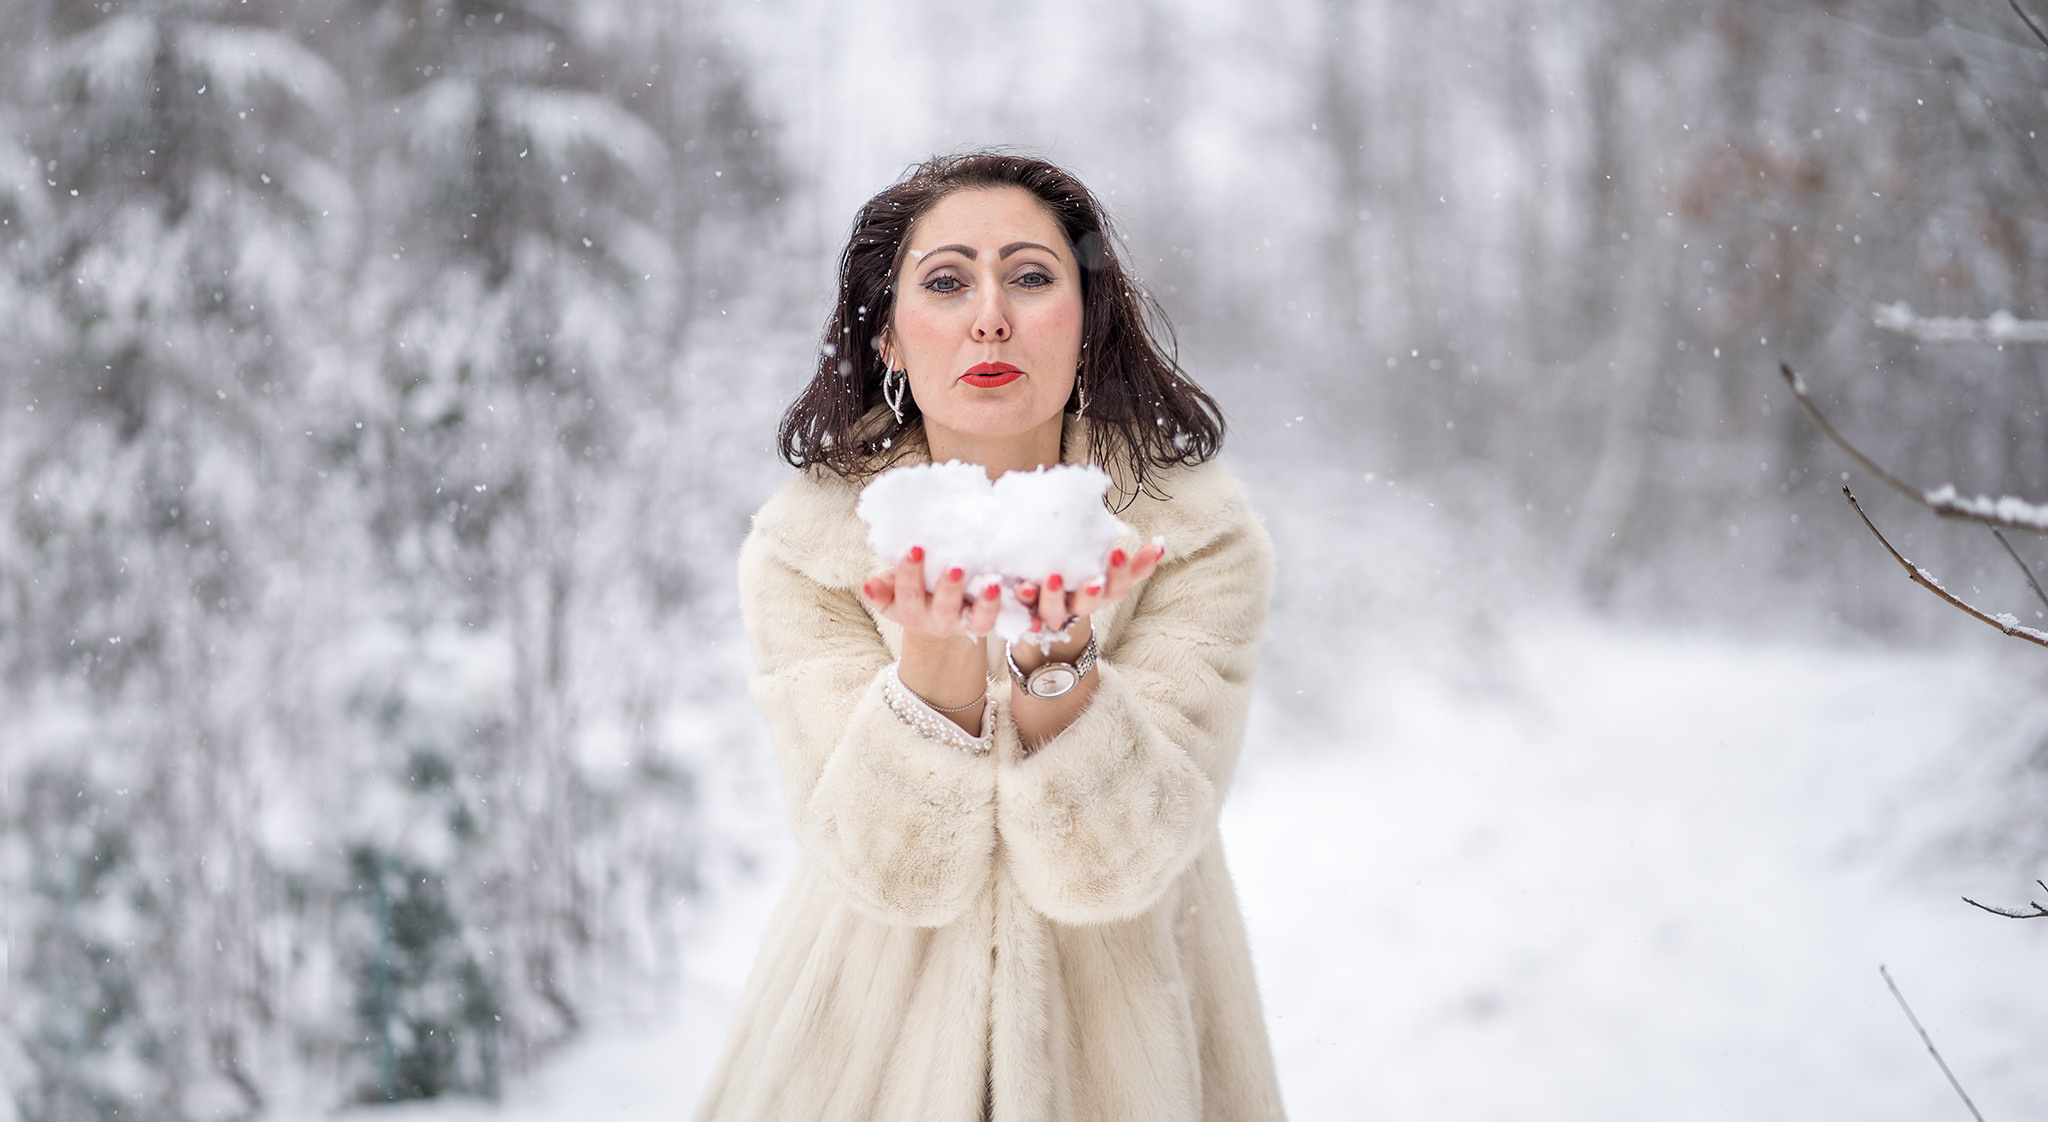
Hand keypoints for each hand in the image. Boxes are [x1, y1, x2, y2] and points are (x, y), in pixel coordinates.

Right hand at [860, 547, 1003, 639]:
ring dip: (985, 604)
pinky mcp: (986, 623)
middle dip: (948, 588)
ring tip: (992, 585)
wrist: (938, 607)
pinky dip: (1009, 609)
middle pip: (942, 608)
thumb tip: (868, 586)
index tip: (915, 548)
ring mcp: (963, 624)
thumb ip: (882, 585)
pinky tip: (1015, 590)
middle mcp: (936, 621)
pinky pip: (1000, 620)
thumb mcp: (892, 585)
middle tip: (955, 566)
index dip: (909, 573)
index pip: (906, 593)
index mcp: (909, 609)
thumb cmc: (914, 584)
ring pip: (976, 620)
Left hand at [1015, 538, 1164, 637]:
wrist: (1041, 610)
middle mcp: (1077, 607)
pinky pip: (1022, 611)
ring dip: (1054, 598)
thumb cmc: (1081, 582)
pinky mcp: (1024, 612)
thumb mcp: (1108, 572)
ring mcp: (1050, 612)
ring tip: (1053, 578)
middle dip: (1092, 592)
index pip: (1117, 588)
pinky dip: (1023, 601)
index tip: (1118, 552)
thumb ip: (1134, 563)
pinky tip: (1022, 587)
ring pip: (1053, 612)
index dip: (1121, 574)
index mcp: (1101, 595)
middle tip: (1094, 578)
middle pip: (1088, 605)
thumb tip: (1161, 543)